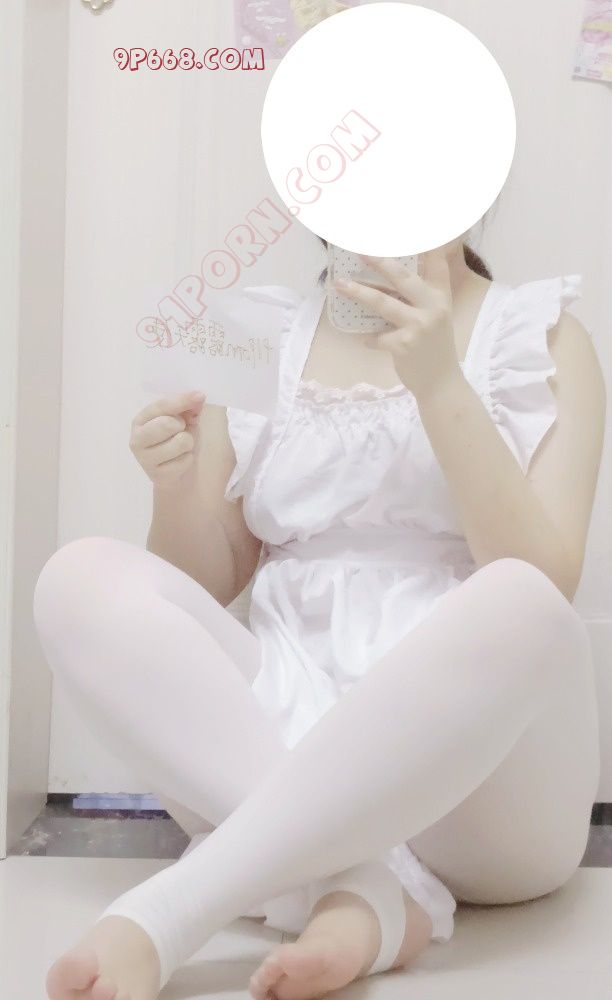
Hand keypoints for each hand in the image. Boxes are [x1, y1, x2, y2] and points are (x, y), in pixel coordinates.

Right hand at [130, 390, 205, 489]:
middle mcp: (137, 438)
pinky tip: (180, 462)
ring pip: (181, 442)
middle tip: (181, 431)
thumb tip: (198, 398)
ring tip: (182, 448)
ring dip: (189, 443)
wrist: (181, 475)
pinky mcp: (158, 475)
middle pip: (167, 423)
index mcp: (141, 420)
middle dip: (182, 426)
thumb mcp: (185, 419)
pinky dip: (189, 459)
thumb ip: (189, 407)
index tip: (200, 396)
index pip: (161, 405)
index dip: (181, 400)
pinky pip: (185, 460)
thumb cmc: (180, 441)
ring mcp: (145, 459)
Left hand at [333, 251, 461, 401]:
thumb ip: (417, 299)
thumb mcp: (434, 318)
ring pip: (382, 302)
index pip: (437, 262)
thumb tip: (382, 282)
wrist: (441, 384)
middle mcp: (433, 307)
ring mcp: (419, 326)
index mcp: (441, 297)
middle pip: (402, 276)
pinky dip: (369, 338)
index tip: (415, 225)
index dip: (428, 242)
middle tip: (358, 249)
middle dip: (378, 260)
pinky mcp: (404, 345)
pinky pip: (377, 336)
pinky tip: (366, 340)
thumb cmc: (434, 348)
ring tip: (339, 284)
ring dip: (358, 292)